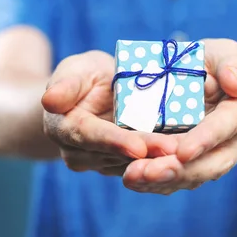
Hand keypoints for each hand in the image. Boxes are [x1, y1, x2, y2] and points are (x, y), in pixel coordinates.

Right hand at [41, 51, 176, 175]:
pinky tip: (186, 156)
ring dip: (159, 160)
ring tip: (186, 153)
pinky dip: (163, 161)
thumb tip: (49, 99)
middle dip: (146, 153)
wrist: (94, 95)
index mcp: (63, 128)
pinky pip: (143, 167)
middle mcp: (78, 153)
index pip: (89, 136)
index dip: (115, 142)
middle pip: (115, 155)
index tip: (139, 147)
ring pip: (132, 165)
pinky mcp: (120, 167)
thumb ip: (66, 84)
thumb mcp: (75, 69)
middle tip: (175, 150)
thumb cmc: (83, 77)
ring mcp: (99, 163)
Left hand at [122, 39, 236, 194]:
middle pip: (213, 163)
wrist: (206, 82)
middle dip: (181, 171)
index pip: (228, 126)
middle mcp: (235, 139)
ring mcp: (215, 155)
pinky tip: (132, 180)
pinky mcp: (194, 164)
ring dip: (163, 180)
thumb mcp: (226, 53)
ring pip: (194, 176)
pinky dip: (154, 182)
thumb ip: (233, 64)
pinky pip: (177, 179)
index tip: (182, 151)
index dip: (206, 139)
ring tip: (133, 177)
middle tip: (148, 172)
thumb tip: (235, 83)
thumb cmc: (215, 63)